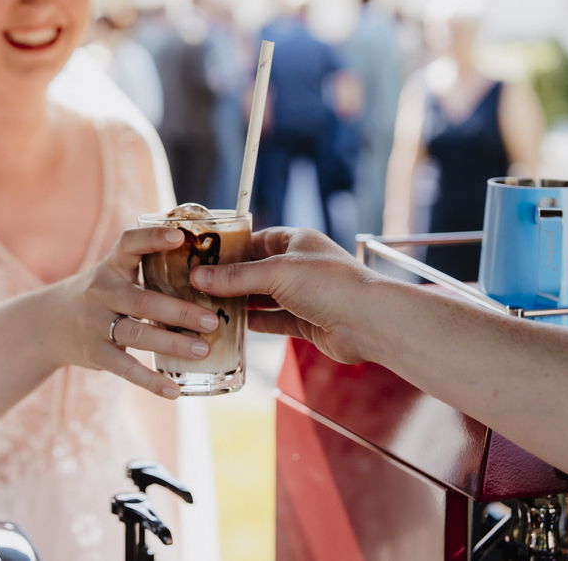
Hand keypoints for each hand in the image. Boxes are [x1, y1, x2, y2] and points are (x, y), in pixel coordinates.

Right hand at [45, 227, 218, 398]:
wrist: (47, 324)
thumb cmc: (98, 296)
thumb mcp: (112, 275)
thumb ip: (147, 271)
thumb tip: (209, 275)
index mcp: (111, 267)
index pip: (129, 244)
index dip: (152, 238)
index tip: (179, 235)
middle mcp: (101, 292)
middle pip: (143, 300)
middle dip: (180, 311)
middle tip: (211, 321)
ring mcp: (95, 324)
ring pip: (138, 333)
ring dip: (173, 343)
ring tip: (202, 350)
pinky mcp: (94, 353)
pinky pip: (125, 368)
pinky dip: (150, 381)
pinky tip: (173, 391)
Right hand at [189, 227, 376, 364]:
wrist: (368, 322)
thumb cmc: (330, 284)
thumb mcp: (276, 273)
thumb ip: (236, 277)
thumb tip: (199, 277)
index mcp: (297, 242)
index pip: (257, 240)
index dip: (231, 248)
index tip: (204, 258)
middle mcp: (300, 266)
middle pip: (257, 271)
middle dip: (230, 279)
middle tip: (199, 286)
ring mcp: (304, 295)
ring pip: (264, 298)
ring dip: (240, 304)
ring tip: (209, 307)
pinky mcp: (306, 321)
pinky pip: (273, 321)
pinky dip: (254, 324)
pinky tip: (233, 327)